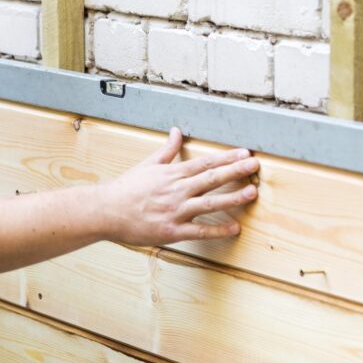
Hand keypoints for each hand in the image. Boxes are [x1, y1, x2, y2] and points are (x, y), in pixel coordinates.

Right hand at [100, 127, 258, 245]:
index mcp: (172, 174)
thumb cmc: (126, 188)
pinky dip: (218, 229)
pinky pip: (200, 231)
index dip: (227, 157)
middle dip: (236, 171)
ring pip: (210, 203)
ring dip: (233, 197)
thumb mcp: (147, 164)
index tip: (245, 153)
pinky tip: (235, 227)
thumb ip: (167, 150)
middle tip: (256, 166)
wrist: (106, 211)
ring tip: (252, 192)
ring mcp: (176, 211)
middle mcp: (177, 190)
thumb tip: (177, 131)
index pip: (205, 163)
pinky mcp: (172, 231)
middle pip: (212, 178)